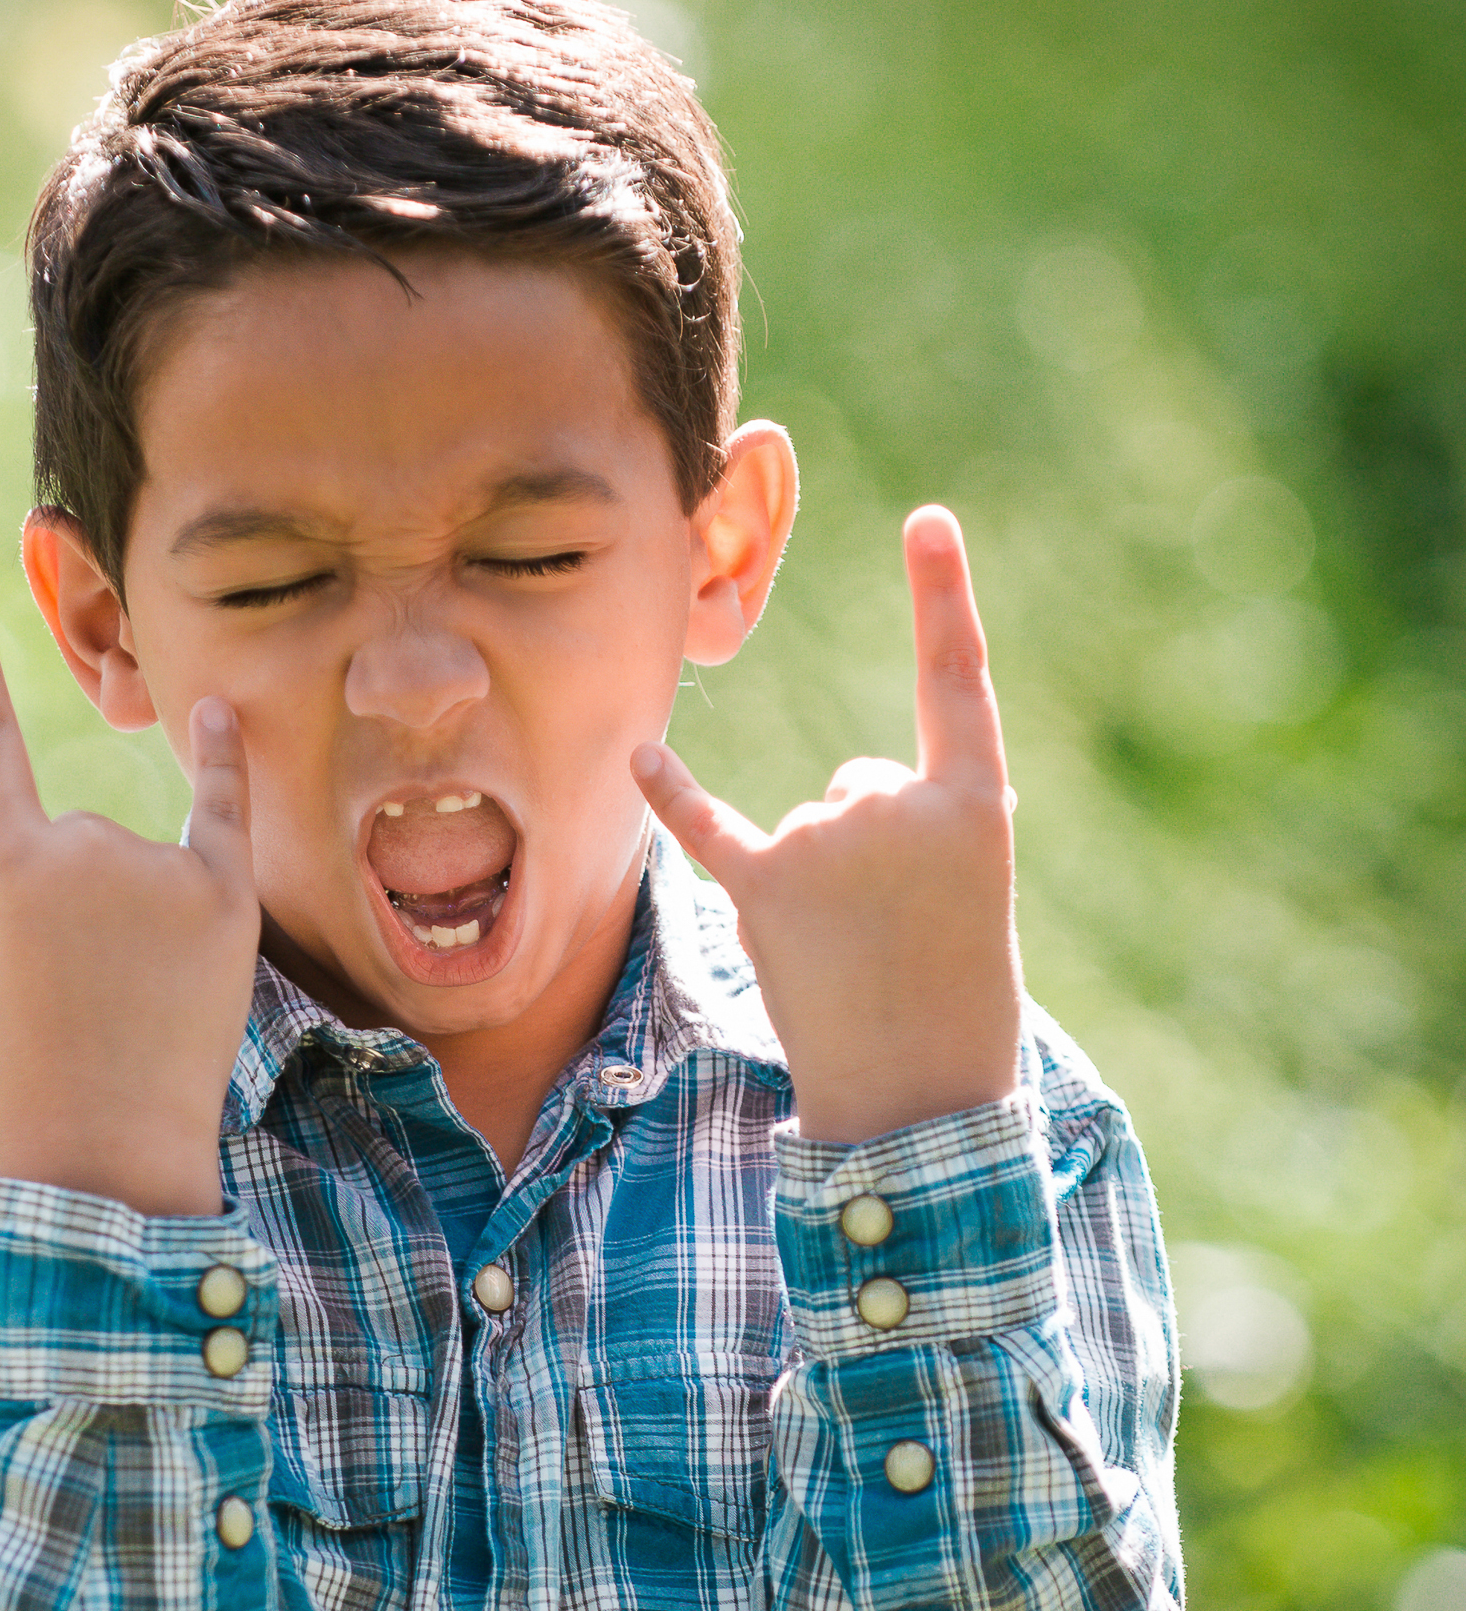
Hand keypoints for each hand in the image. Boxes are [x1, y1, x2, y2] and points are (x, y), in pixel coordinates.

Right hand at [0, 583, 255, 1212]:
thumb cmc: (35, 1065)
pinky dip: (221, 764)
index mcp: (9, 868)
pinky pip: (222, 813)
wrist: (110, 1147)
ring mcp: (154, 870)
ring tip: (135, 998)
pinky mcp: (223, 897)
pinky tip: (219, 715)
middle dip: (82, 900)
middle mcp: (80, 849)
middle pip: (80, 840)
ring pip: (141, 858)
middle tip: (84, 990)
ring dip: (140, 913)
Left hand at [632, 506, 1020, 1144]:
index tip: (928, 519)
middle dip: (867, 849)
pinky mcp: (764, 886)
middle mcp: (896, 804)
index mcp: (973, 802)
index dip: (943, 595)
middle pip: (856, 784)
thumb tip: (836, 799)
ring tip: (855, 954)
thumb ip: (915, 823)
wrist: (920, 1092)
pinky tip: (637, 755)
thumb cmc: (951, 993)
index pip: (957, 677)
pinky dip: (672, 794)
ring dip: (819, 884)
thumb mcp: (966, 890)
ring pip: (806, 824)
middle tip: (898, 931)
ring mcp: (828, 844)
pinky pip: (708, 824)